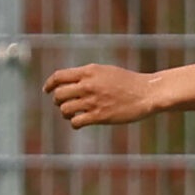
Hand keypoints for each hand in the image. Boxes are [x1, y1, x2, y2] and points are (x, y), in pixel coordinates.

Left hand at [43, 62, 158, 127]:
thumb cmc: (128, 82)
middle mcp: (88, 85)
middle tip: (63, 104)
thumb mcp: (106, 72)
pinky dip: (74, 123)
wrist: (147, 93)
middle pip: (59, 94)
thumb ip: (87, 75)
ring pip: (65, 109)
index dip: (49, 84)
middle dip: (58, 100)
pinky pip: (76, 122)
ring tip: (73, 114)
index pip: (59, 77)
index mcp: (89, 72)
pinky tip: (80, 122)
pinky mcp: (99, 116)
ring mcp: (93, 101)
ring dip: (66, 113)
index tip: (46, 90)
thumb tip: (68, 82)